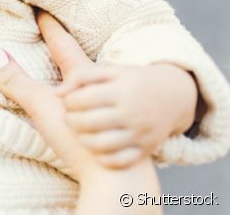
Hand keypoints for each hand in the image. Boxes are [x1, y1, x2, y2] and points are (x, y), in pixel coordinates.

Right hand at [0, 11, 100, 180]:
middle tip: (63, 35)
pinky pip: (106, 112)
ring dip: (87, 79)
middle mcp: (101, 90)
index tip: (43, 12)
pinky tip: (94, 112)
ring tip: (77, 72)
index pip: (63, 45)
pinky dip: (98, 106)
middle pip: (86, 63)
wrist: (117, 176)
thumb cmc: (80, 138)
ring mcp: (110, 112)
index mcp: (84, 78)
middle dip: (73, 49)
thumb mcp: (44, 106)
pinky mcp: (115, 134)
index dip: (51, 28)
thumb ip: (17, 81)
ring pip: (100, 88)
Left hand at [56, 62, 197, 167]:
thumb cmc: (132, 81)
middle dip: (70, 120)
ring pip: (100, 145)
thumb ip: (80, 76)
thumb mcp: (109, 71)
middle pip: (87, 123)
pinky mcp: (146, 150)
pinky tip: (98, 147)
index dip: (67, 101)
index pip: (81, 99)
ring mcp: (140, 134)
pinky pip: (118, 161)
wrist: (174, 96)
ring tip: (81, 131)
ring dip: (82, 140)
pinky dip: (102, 157)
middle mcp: (132, 113)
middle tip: (71, 117)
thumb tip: (57, 94)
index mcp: (122, 90)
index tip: (69, 101)